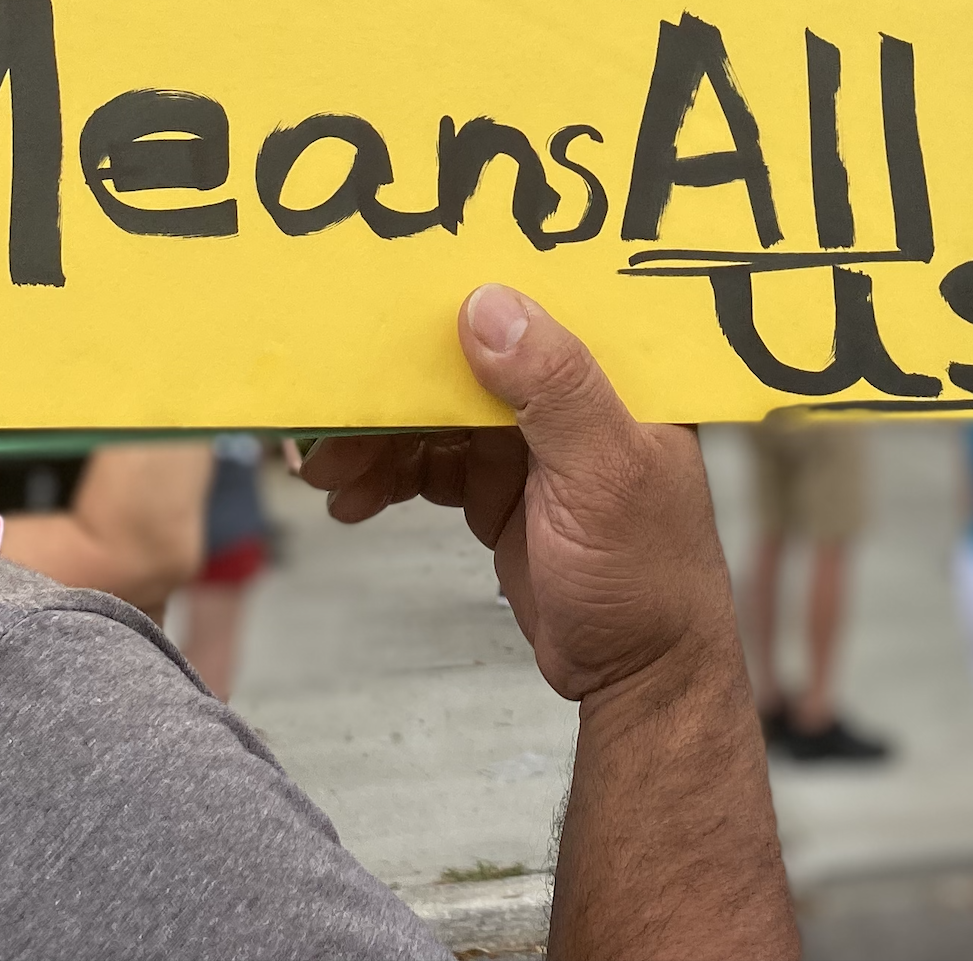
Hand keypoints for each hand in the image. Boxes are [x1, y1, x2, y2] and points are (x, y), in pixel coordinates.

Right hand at [298, 285, 735, 704]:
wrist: (637, 676)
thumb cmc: (648, 578)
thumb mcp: (604, 473)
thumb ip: (554, 388)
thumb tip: (488, 304)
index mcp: (616, 370)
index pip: (533, 306)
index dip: (457, 297)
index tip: (380, 307)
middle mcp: (571, 394)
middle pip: (466, 360)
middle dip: (391, 386)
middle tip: (324, 419)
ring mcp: (531, 442)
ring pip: (436, 414)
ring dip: (377, 438)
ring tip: (326, 472)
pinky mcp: (500, 486)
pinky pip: (430, 462)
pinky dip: (389, 475)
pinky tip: (353, 499)